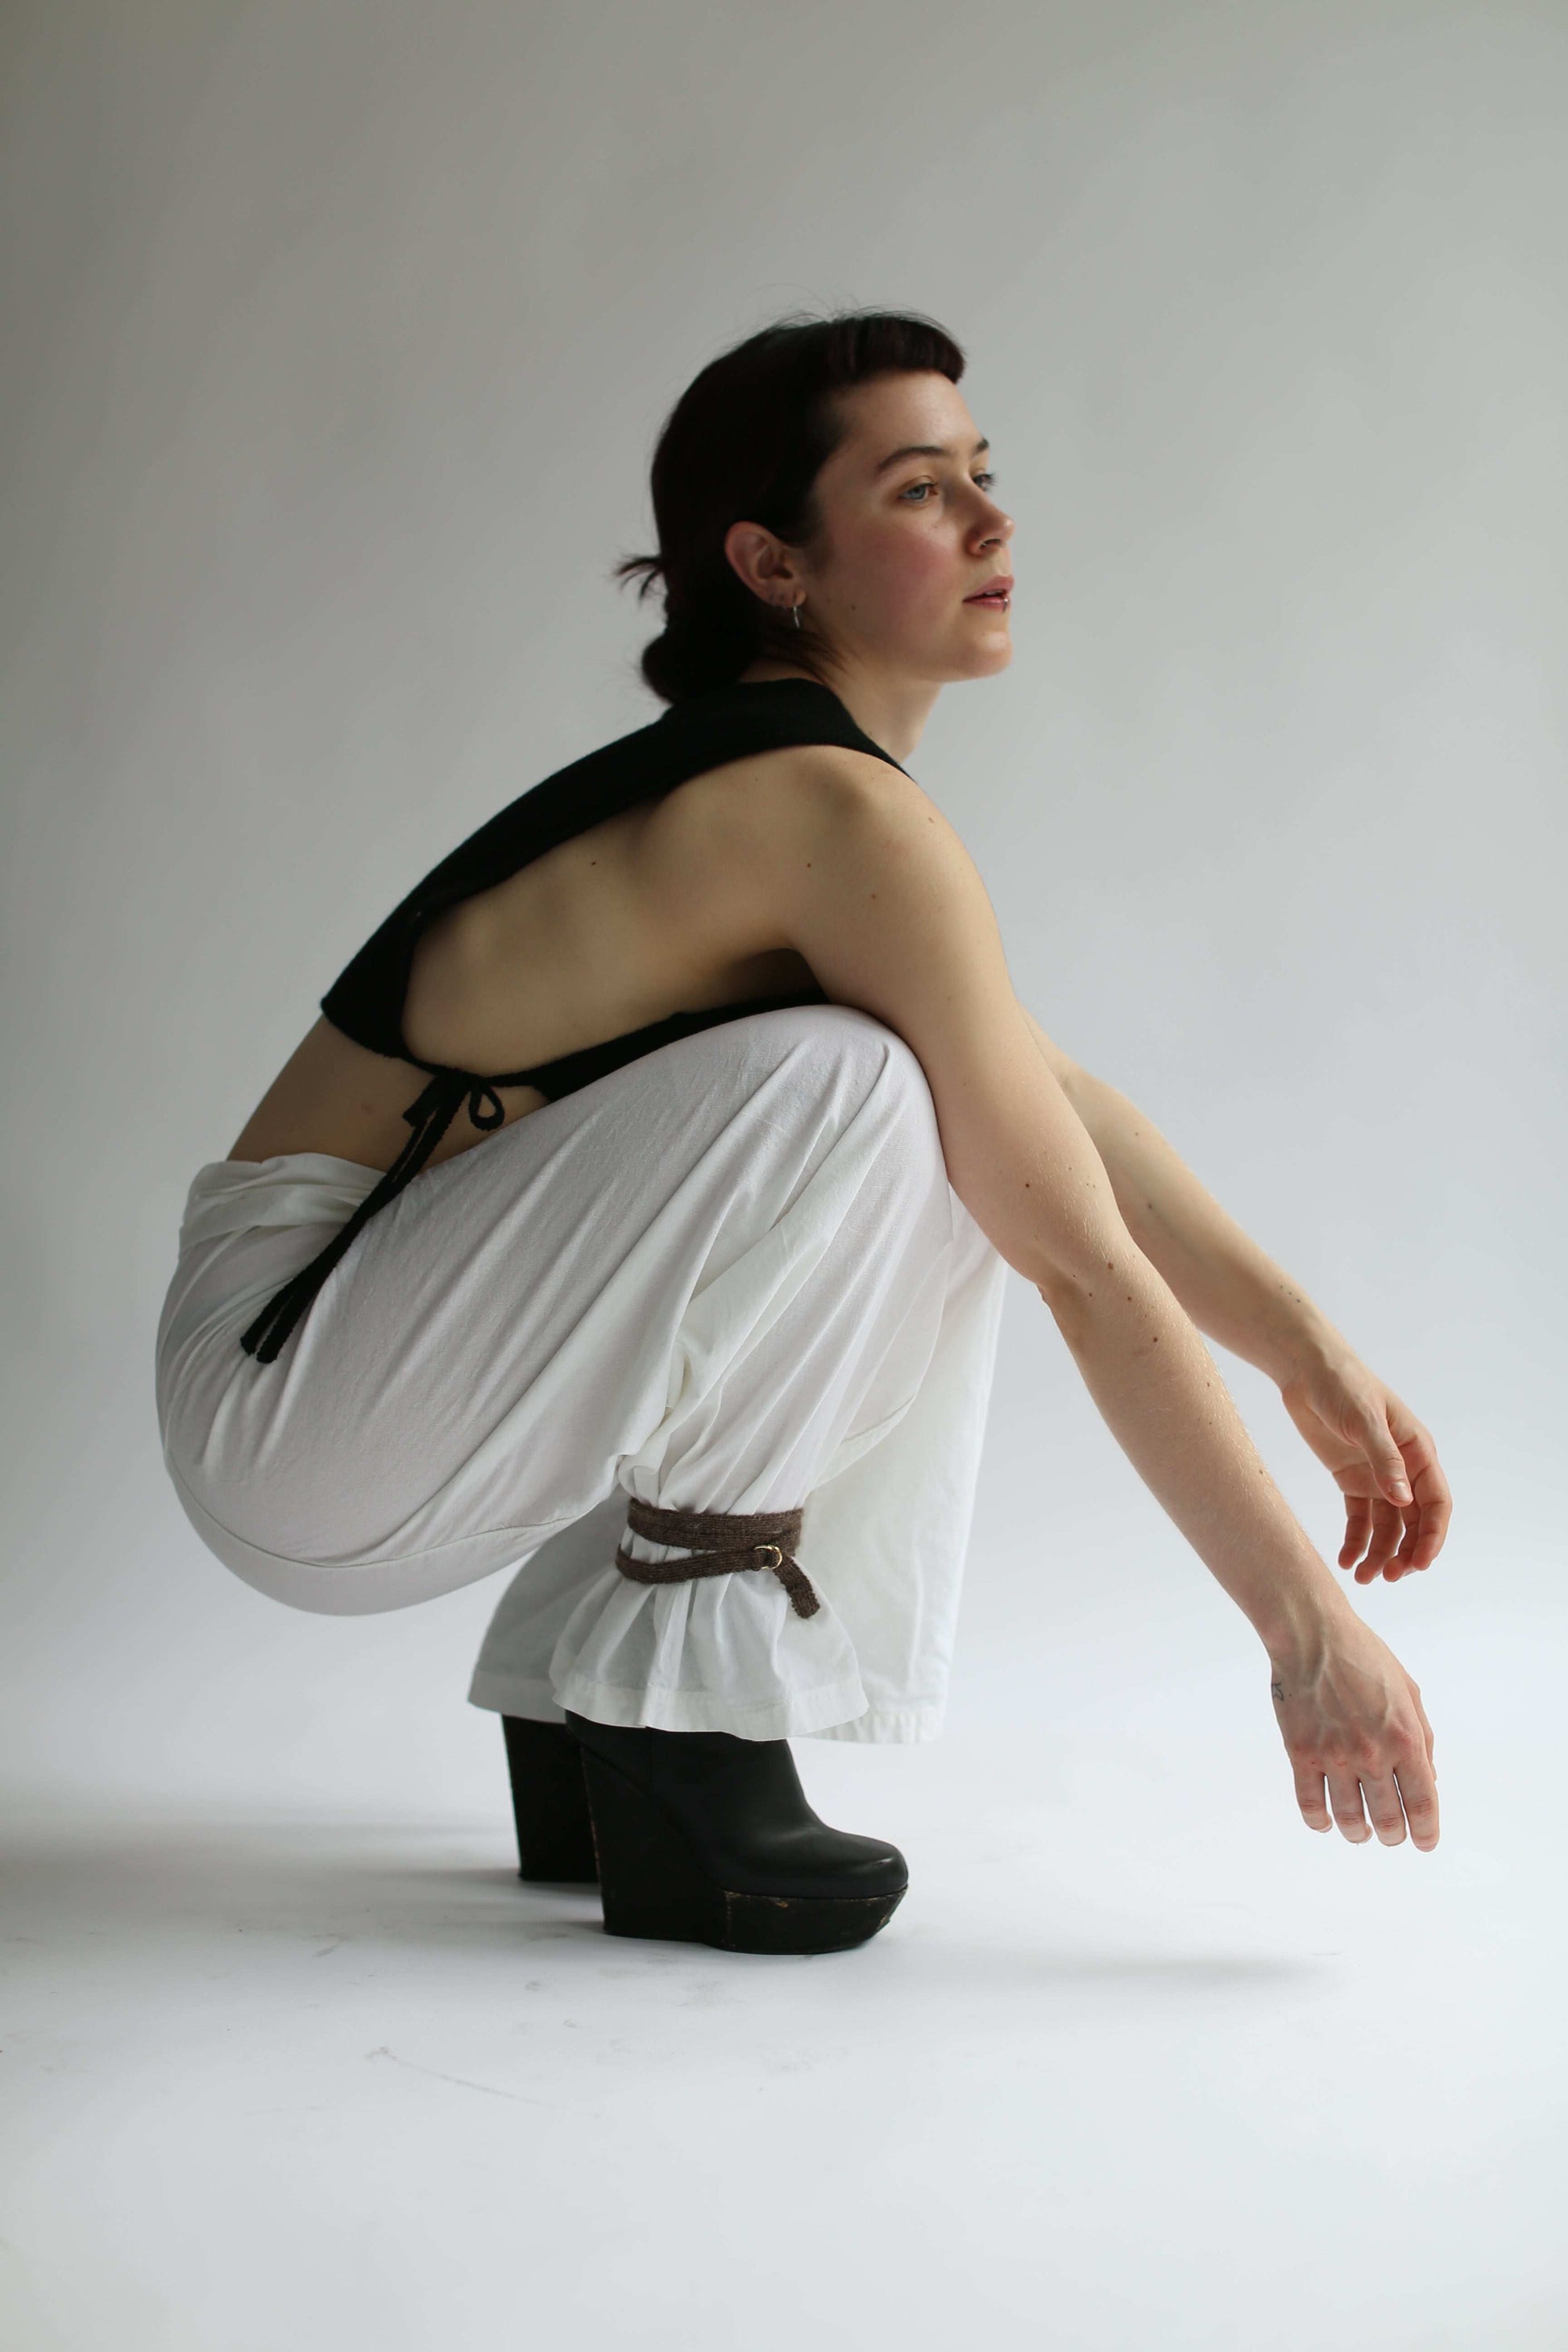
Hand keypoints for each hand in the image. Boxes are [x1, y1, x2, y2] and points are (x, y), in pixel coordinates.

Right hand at [1270, 1610, 1438, 1848]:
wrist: (1312, 1636)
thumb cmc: (1364, 1657)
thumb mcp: (1409, 1692)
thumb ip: (1423, 1740)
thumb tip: (1428, 1780)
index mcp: (1405, 1739)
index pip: (1422, 1804)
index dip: (1426, 1832)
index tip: (1424, 1842)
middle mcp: (1372, 1754)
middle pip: (1388, 1820)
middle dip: (1394, 1835)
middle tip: (1391, 1834)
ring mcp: (1334, 1756)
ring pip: (1350, 1819)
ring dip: (1359, 1834)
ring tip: (1361, 1831)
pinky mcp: (1301, 1754)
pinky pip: (1311, 1805)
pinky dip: (1321, 1822)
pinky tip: (1327, 1822)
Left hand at [1277, 1344, 1451, 1584]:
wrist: (1306, 1371)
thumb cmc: (1343, 1385)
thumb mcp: (1364, 1420)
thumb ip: (1384, 1460)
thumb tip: (1405, 1502)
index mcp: (1417, 1452)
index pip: (1436, 1503)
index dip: (1432, 1536)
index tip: (1420, 1565)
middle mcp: (1402, 1468)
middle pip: (1413, 1522)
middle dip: (1404, 1553)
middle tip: (1387, 1578)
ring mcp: (1376, 1476)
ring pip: (1386, 1526)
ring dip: (1378, 1553)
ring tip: (1362, 1578)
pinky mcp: (1350, 1479)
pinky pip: (1359, 1519)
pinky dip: (1355, 1541)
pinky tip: (1345, 1560)